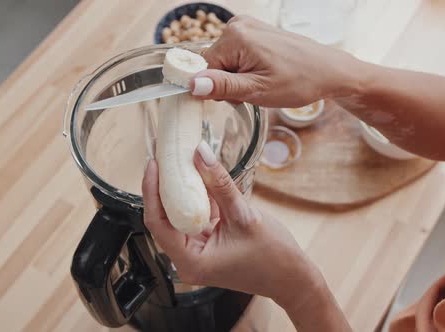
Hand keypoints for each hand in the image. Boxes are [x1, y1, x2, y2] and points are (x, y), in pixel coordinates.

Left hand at [141, 142, 321, 308]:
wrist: (292, 277)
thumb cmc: (273, 257)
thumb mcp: (244, 215)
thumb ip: (220, 184)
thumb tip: (200, 153)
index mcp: (191, 261)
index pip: (158, 223)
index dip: (152, 191)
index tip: (154, 165)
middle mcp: (188, 260)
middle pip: (165, 219)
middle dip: (165, 188)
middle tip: (166, 157)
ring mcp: (198, 253)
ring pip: (180, 216)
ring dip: (181, 191)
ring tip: (180, 162)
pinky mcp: (208, 245)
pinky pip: (196, 218)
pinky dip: (198, 199)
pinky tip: (199, 177)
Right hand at [190, 15, 362, 107]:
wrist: (329, 71)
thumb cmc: (299, 81)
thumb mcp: (258, 90)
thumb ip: (223, 87)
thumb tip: (192, 84)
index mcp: (235, 36)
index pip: (203, 67)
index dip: (217, 88)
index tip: (239, 95)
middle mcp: (238, 24)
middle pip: (214, 63)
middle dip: (229, 82)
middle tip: (256, 89)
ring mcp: (248, 25)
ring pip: (225, 60)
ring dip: (238, 77)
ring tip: (264, 81)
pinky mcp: (256, 31)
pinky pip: (237, 54)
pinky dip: (246, 68)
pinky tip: (265, 73)